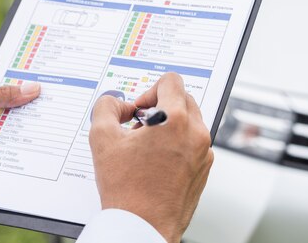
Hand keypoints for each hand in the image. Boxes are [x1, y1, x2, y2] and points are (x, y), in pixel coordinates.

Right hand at [89, 73, 213, 242]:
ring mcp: (204, 152)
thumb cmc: (126, 189)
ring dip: (169, 125)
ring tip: (147, 147)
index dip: (149, 89)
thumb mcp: (102, 139)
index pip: (171, 81)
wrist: (143, 227)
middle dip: (160, 106)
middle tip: (140, 126)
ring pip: (190, 121)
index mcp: (175, 119)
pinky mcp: (205, 169)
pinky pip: (194, 144)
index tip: (139, 109)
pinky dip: (178, 144)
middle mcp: (196, 133)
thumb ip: (106, 107)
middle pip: (183, 98)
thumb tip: (116, 103)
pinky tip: (157, 162)